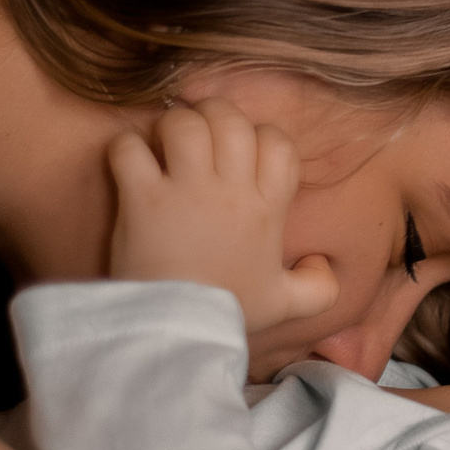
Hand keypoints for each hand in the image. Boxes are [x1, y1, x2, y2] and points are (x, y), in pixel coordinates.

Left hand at [106, 99, 337, 332]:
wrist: (178, 333)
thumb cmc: (228, 313)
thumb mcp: (285, 305)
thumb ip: (319, 288)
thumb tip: (324, 265)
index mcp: (266, 208)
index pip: (278, 143)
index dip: (262, 138)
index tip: (243, 156)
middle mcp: (231, 191)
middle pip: (231, 121)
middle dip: (214, 117)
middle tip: (199, 135)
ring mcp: (186, 191)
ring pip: (185, 124)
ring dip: (172, 126)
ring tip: (163, 144)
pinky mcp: (142, 198)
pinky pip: (130, 148)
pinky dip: (125, 148)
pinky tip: (128, 164)